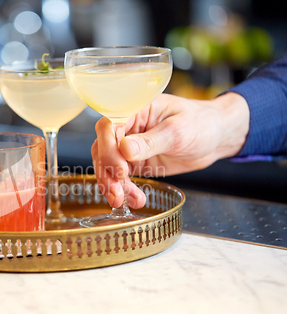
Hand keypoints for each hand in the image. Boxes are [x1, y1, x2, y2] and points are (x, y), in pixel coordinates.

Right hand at [92, 92, 249, 207]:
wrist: (215, 138)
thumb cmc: (201, 123)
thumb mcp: (178, 131)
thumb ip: (151, 141)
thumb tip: (125, 149)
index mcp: (135, 109)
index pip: (109, 125)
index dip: (108, 148)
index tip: (120, 170)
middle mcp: (127, 127)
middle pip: (102, 148)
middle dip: (106, 172)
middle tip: (116, 192)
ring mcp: (128, 146)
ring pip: (108, 165)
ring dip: (113, 185)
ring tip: (122, 201)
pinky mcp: (134, 163)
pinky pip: (121, 178)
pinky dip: (125, 190)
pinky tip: (135, 200)